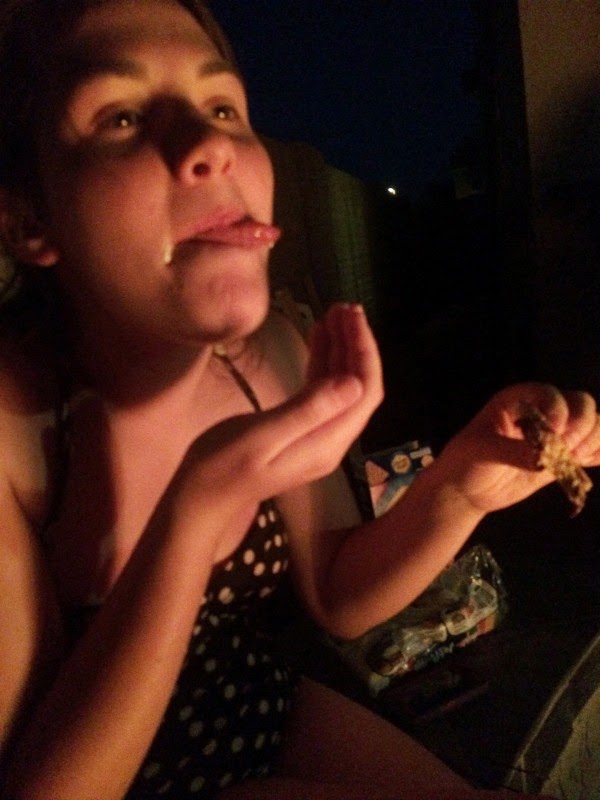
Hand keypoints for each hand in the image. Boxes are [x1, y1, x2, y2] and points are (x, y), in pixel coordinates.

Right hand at [176, 303, 382, 513]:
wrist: (200, 498)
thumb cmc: (223, 467)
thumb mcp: (264, 436)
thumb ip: (309, 409)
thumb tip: (352, 383)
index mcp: (327, 442)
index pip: (365, 392)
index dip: (364, 352)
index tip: (352, 317)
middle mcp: (329, 440)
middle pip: (357, 387)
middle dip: (355, 345)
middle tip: (344, 307)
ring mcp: (315, 437)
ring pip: (340, 387)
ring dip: (340, 350)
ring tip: (333, 314)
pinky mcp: (299, 431)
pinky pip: (321, 393)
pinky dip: (322, 363)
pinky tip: (317, 338)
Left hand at [437, 382, 599, 513]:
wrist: (466, 488)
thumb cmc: (465, 462)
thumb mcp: (482, 452)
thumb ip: (513, 452)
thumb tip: (544, 460)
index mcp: (518, 400)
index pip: (552, 394)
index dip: (559, 412)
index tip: (552, 433)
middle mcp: (541, 412)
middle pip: (581, 406)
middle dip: (580, 427)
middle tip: (562, 450)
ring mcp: (554, 435)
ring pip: (591, 426)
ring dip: (591, 441)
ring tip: (572, 459)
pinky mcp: (560, 458)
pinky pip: (590, 451)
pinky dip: (597, 455)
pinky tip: (590, 462)